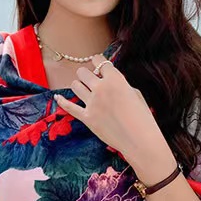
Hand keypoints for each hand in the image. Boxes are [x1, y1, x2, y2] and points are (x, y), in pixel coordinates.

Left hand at [53, 54, 170, 165]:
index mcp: (115, 79)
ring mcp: (92, 103)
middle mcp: (101, 88)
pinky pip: (69, 107)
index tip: (97, 63)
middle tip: (90, 79)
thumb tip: (110, 83)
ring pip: (75, 86)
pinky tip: (57, 97)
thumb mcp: (135, 94)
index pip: (100, 62)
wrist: (139, 139)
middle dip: (86, 74)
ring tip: (83, 89)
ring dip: (78, 85)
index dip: (97, 61)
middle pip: (83, 72)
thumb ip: (120, 85)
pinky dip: (62, 101)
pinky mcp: (87, 118)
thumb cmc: (142, 117)